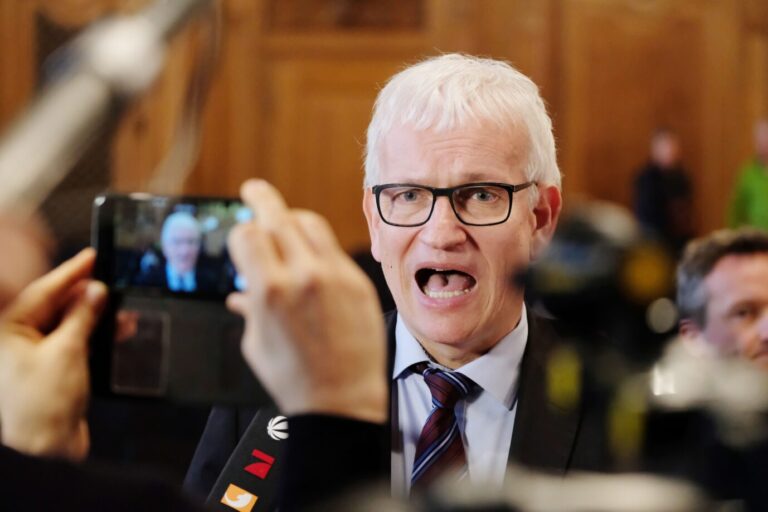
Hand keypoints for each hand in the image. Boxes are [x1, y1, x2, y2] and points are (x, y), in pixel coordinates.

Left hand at [0, 248, 106, 459]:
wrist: (45, 451)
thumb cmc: (42, 406)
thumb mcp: (67, 351)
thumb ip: (83, 317)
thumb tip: (96, 291)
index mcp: (8, 331)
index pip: (41, 291)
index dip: (70, 273)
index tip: (91, 258)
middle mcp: (16, 341)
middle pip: (54, 306)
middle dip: (86, 296)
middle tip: (110, 281)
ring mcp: (33, 356)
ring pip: (68, 324)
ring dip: (95, 317)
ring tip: (122, 310)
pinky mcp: (51, 370)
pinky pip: (74, 343)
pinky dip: (94, 336)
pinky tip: (117, 329)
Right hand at [227, 180, 386, 422]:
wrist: (343, 399)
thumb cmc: (293, 378)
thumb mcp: (256, 344)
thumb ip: (249, 309)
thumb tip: (238, 295)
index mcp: (269, 290)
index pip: (248, 234)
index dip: (239, 234)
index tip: (240, 238)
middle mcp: (303, 275)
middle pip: (277, 216)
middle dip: (260, 198)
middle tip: (253, 190)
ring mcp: (335, 275)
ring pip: (309, 222)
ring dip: (292, 217)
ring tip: (285, 221)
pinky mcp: (358, 281)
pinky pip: (333, 249)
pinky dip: (317, 245)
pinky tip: (310, 254)